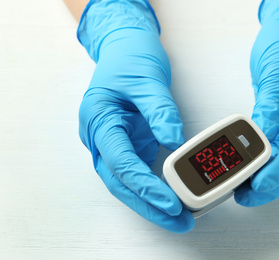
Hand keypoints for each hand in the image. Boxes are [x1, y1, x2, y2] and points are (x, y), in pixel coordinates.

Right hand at [77, 1, 193, 232]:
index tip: (169, 201)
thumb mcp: (146, 80)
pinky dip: (154, 186)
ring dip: (151, 201)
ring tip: (178, 215)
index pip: (121, 162)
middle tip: (177, 220)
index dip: (145, 186)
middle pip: (121, 182)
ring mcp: (114, 141)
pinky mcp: (129, 142)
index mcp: (99, 120)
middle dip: (148, 205)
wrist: (124, 46)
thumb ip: (160, 112)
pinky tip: (171, 196)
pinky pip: (139, 170)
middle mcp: (102, 136)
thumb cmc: (129, 58)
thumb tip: (175, 142)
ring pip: (128, 181)